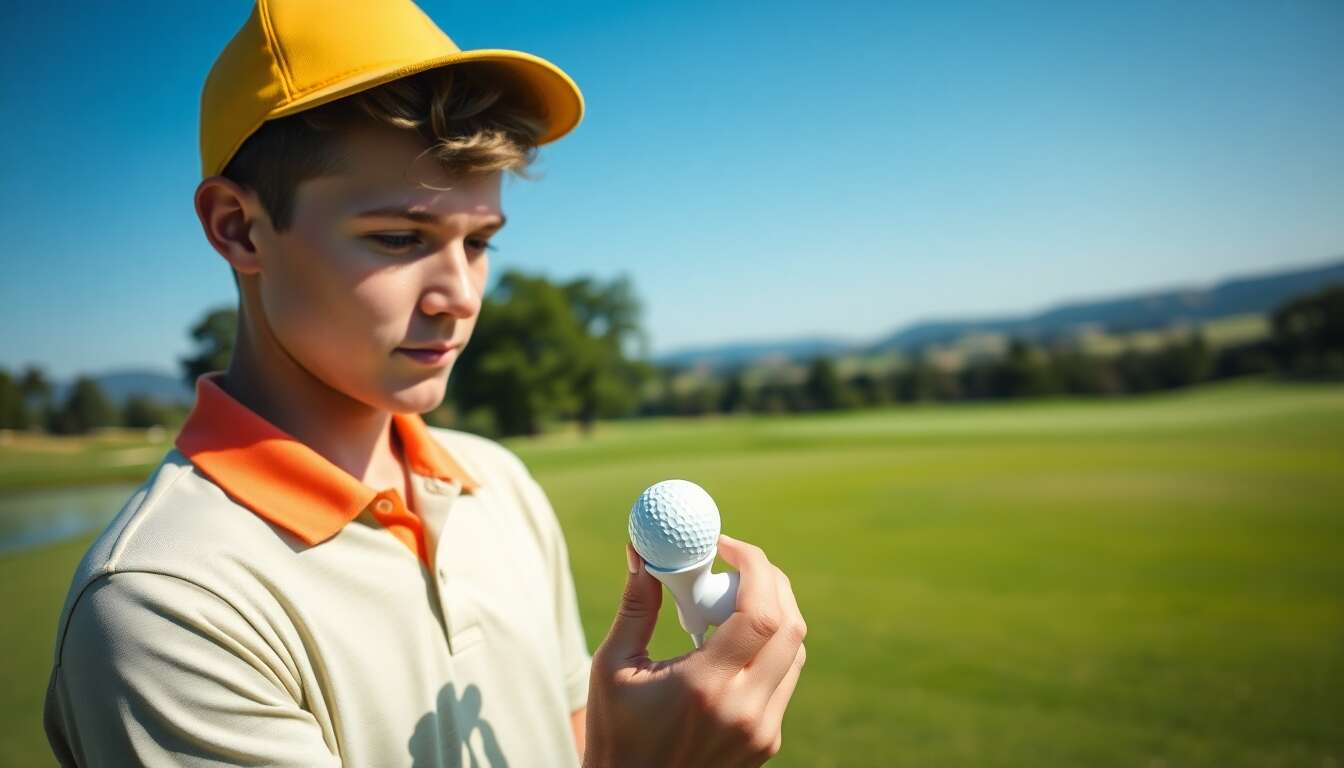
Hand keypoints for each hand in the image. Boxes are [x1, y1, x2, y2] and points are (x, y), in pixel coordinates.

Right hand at [582, 534, 806, 766]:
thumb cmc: (614, 735)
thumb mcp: (613, 667)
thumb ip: (636, 606)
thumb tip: (643, 553)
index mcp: (705, 688)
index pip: (761, 614)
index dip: (755, 568)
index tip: (728, 546)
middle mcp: (745, 711)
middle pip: (791, 627)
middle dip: (771, 582)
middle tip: (737, 563)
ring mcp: (762, 731)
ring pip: (794, 653)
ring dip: (773, 614)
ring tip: (731, 600)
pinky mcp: (767, 743)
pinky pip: (784, 680)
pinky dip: (768, 648)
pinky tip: (733, 640)